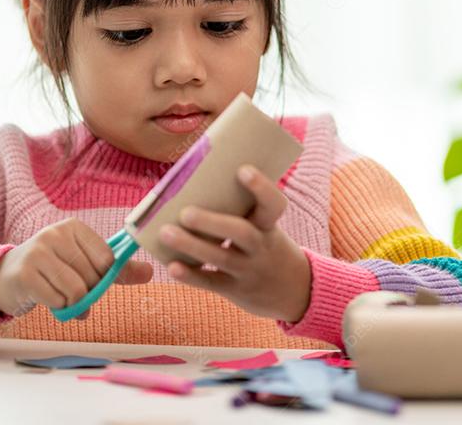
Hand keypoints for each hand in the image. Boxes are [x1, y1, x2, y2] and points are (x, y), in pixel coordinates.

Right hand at [0, 217, 152, 317]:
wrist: (6, 277)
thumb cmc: (52, 270)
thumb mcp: (84, 264)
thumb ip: (116, 270)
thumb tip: (150, 272)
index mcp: (73, 227)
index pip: (106, 259)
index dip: (103, 277)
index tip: (90, 279)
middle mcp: (55, 234)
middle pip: (91, 276)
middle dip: (87, 293)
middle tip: (72, 292)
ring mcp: (38, 252)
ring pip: (76, 290)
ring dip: (72, 303)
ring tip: (60, 296)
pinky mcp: (25, 274)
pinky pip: (57, 300)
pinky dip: (57, 308)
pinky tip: (47, 299)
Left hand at [159, 164, 311, 322]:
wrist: (295, 290)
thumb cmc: (267, 245)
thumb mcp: (266, 227)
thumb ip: (242, 210)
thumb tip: (198, 181)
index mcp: (269, 224)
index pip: (273, 204)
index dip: (261, 187)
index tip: (243, 170)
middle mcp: (261, 246)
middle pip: (240, 232)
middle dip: (212, 222)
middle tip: (185, 212)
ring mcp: (249, 270)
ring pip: (221, 257)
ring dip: (191, 246)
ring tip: (165, 233)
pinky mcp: (236, 290)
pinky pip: (212, 282)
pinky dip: (191, 276)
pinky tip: (172, 266)